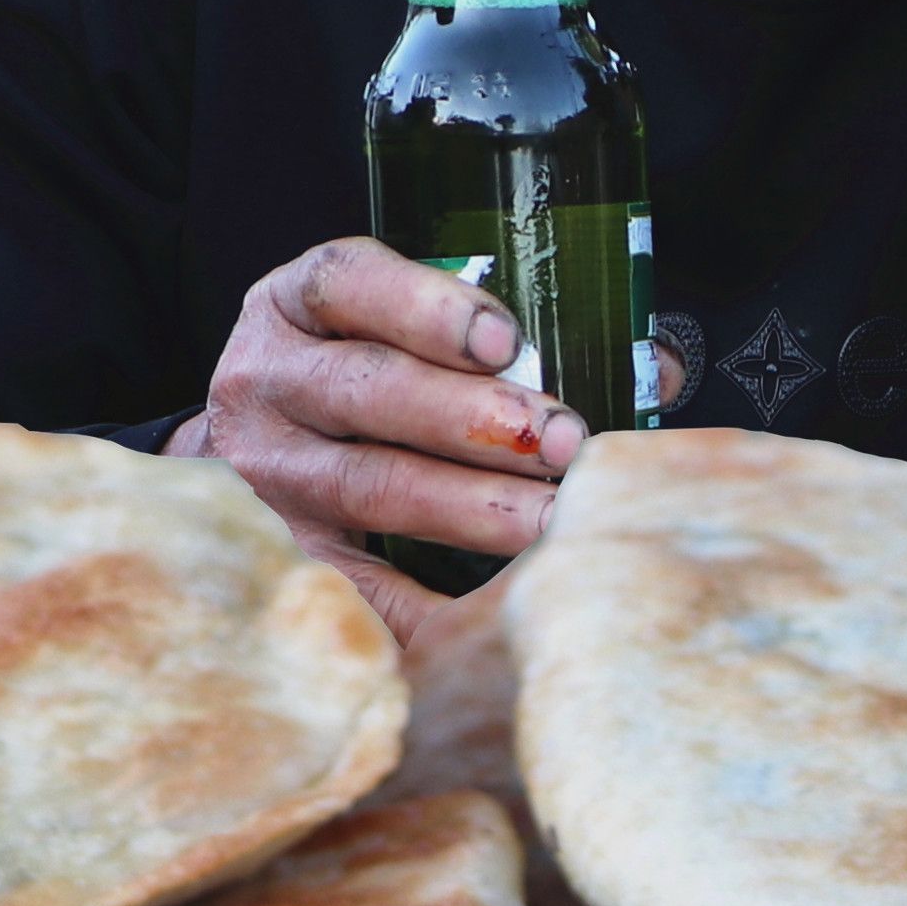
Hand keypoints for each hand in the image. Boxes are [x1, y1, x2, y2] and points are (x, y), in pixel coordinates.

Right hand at [175, 239, 586, 637]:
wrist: (252, 451)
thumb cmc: (366, 376)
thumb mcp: (400, 330)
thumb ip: (509, 341)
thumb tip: (654, 373)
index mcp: (297, 306)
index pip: (348, 283)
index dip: (426, 306)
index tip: (504, 338)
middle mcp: (265, 382)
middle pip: (369, 391)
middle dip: (474, 417)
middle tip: (563, 440)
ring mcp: (264, 472)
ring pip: (369, 485)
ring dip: (469, 506)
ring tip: (550, 521)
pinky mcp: (280, 552)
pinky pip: (352, 586)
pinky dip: (419, 608)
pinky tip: (483, 622)